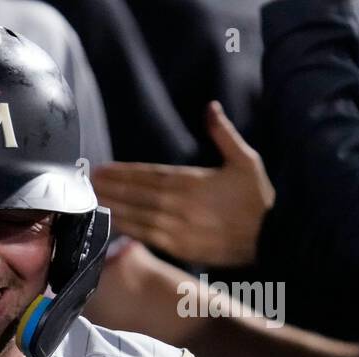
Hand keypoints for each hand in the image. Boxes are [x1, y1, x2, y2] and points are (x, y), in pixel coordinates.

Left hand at [90, 101, 272, 267]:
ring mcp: (177, 228)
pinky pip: (145, 236)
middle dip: (111, 188)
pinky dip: (126, 229)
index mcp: (193, 181)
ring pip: (137, 215)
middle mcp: (180, 205)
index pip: (150, 175)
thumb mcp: (246, 160)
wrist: (270, 237)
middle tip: (89, 183)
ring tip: (92, 200)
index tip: (102, 168)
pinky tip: (110, 223)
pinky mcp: (178, 247)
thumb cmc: (257, 198)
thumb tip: (211, 107)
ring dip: (113, 207)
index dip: (123, 172)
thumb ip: (224, 134)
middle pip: (137, 194)